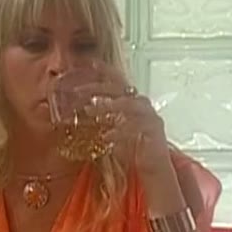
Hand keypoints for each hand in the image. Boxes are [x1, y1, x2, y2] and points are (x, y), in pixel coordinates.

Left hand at [72, 59, 172, 178]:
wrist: (154, 167)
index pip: (118, 81)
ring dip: (108, 105)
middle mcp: (141, 105)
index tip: (90, 64)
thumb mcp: (113, 129)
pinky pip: (135, 127)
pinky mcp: (154, 130)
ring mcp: (149, 116)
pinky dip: (119, 131)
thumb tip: (82, 111)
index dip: (106, 71)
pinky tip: (107, 136)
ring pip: (128, 104)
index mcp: (132, 102)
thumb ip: (103, 119)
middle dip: (98, 87)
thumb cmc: (133, 148)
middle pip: (120, 88)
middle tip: (78, 90)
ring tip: (90, 109)